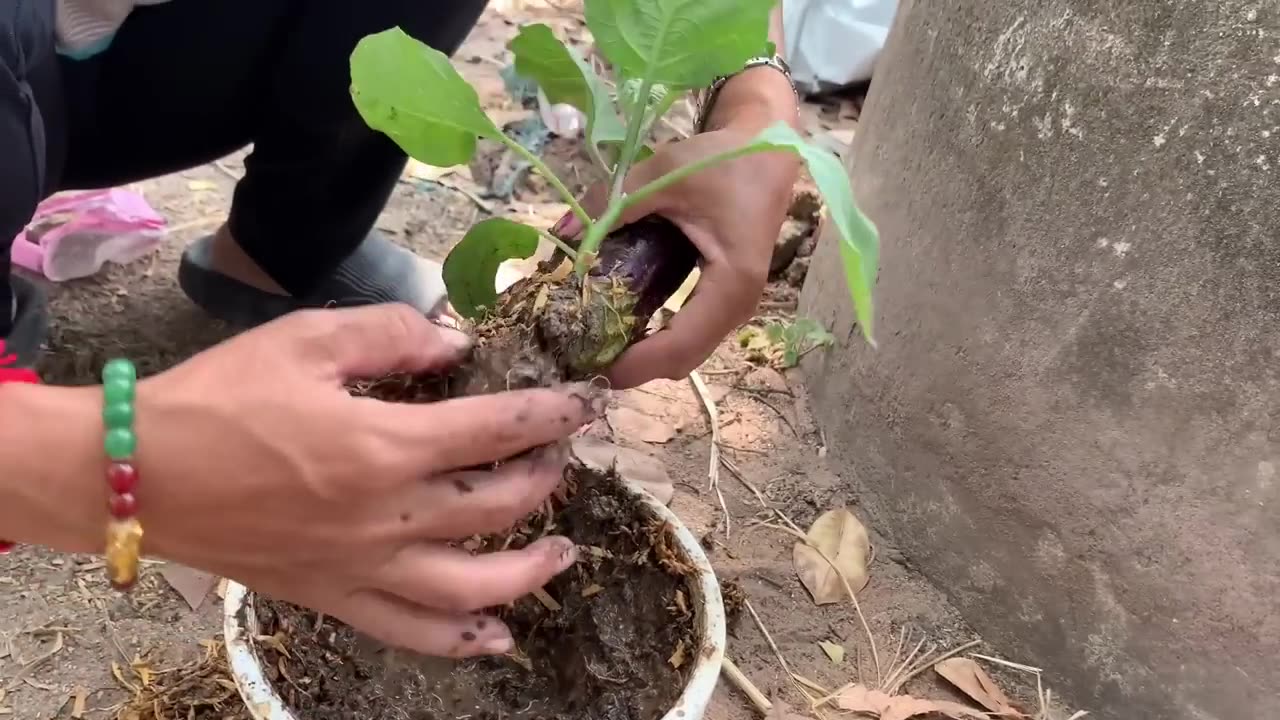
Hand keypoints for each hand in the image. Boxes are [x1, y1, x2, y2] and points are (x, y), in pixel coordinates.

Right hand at [127, 305, 603, 655]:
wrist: (135, 474)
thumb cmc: (218, 398)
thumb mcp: (305, 340)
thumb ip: (390, 334)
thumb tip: (455, 344)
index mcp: (384, 445)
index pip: (496, 429)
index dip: (549, 414)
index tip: (579, 405)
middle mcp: (387, 515)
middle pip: (498, 505)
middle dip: (542, 478)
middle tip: (558, 457)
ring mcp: (363, 566)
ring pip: (472, 585)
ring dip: (530, 569)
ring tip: (565, 553)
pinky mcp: (333, 597)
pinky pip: (410, 632)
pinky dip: (461, 641)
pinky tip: (498, 638)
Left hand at [561, 112, 801, 387]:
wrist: (766, 147)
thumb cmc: (724, 160)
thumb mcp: (665, 174)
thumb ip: (614, 202)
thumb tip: (563, 231)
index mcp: (731, 283)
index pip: (678, 348)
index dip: (633, 364)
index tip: (587, 362)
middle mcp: (738, 306)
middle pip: (682, 361)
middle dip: (633, 367)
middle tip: (581, 355)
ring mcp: (734, 306)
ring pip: (687, 352)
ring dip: (644, 356)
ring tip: (595, 342)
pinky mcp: (725, 299)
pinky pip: (690, 334)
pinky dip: (656, 339)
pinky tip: (621, 324)